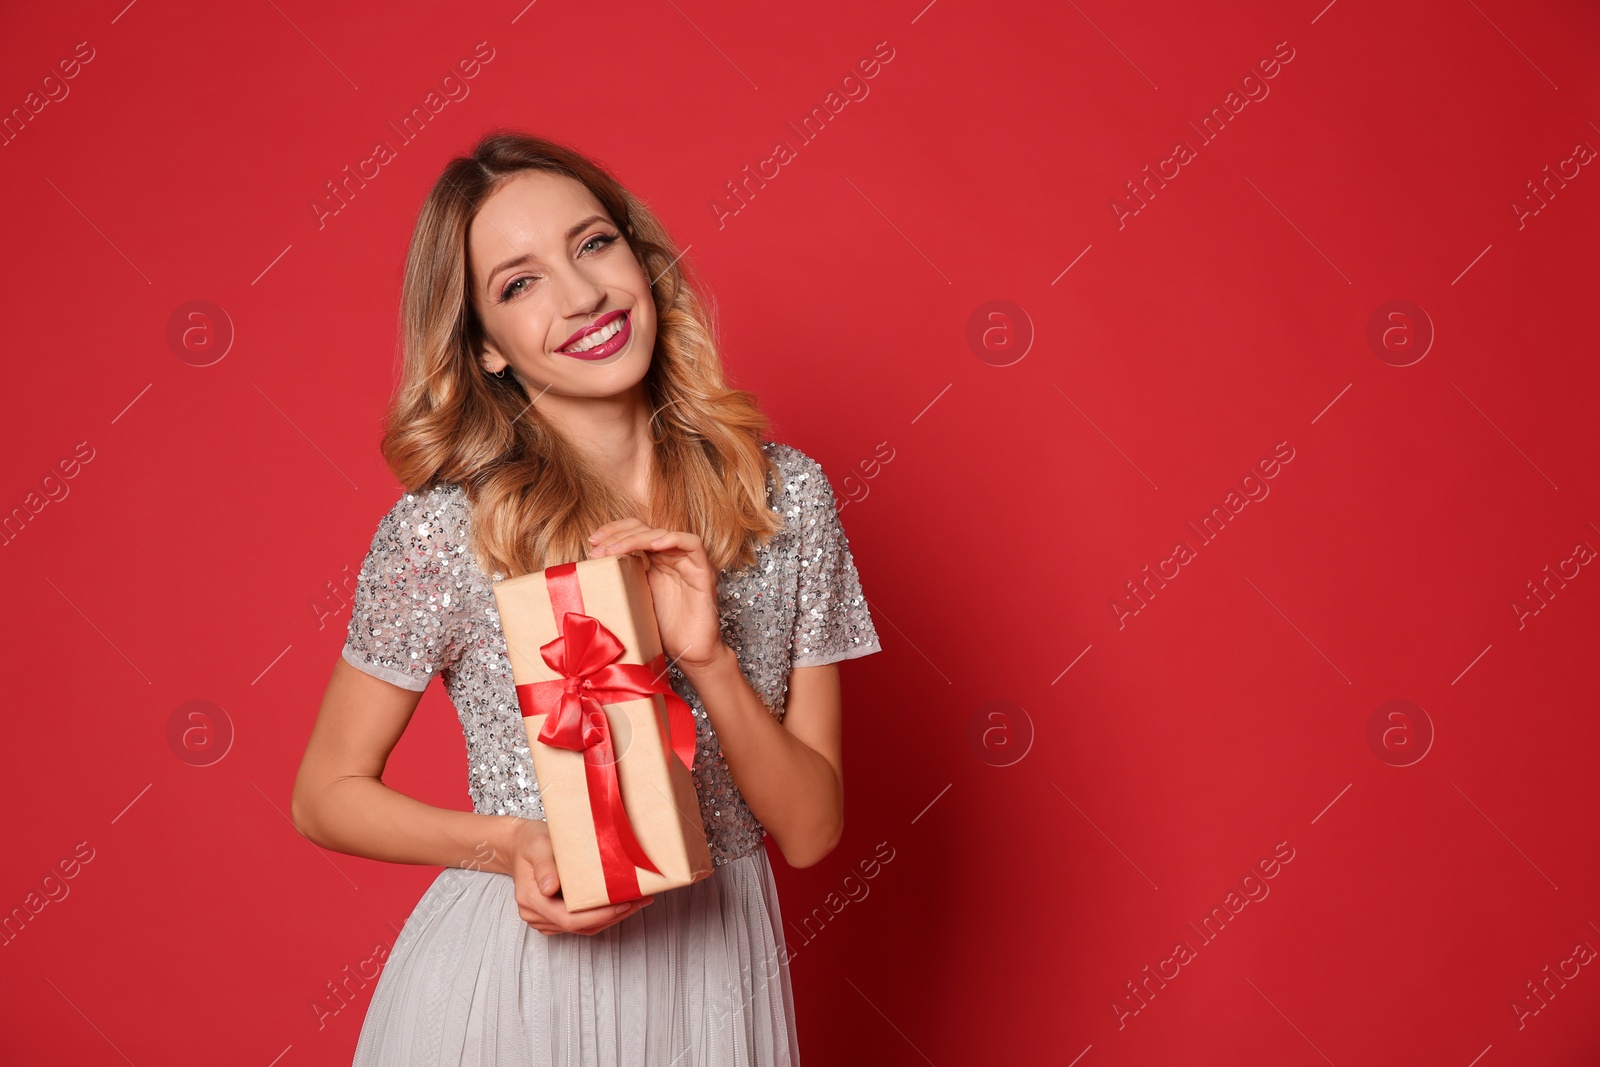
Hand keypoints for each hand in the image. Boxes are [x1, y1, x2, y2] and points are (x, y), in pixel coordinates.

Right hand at [504, 817, 653, 935]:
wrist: (521, 845)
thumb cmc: (531, 842)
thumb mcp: (537, 846)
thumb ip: (544, 865)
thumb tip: (550, 888)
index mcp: (531, 899)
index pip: (568, 918)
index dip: (598, 916)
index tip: (623, 904)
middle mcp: (536, 914)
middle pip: (578, 926)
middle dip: (612, 916)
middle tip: (640, 901)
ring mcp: (544, 918)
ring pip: (582, 927)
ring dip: (610, 918)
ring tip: (637, 902)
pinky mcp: (553, 916)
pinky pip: (580, 923)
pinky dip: (601, 916)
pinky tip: (620, 903)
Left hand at [587, 518, 726, 671]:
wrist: (690, 653)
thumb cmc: (663, 631)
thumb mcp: (634, 600)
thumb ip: (621, 581)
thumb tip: (592, 572)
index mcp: (654, 561)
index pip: (634, 532)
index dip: (613, 531)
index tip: (592, 541)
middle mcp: (670, 557)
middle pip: (645, 528)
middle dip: (618, 534)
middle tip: (598, 548)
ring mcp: (687, 562)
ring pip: (663, 534)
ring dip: (636, 538)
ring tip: (614, 550)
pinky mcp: (703, 571)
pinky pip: (692, 543)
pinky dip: (673, 539)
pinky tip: (654, 546)